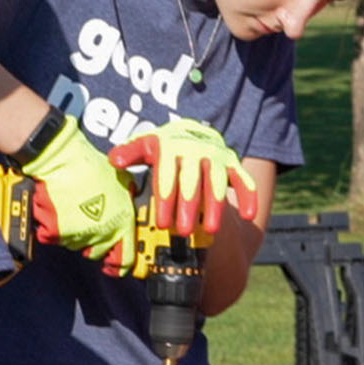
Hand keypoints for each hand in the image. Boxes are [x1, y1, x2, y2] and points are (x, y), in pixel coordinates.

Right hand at [17, 114, 133, 261]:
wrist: (63, 160)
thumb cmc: (91, 167)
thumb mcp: (123, 182)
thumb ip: (128, 200)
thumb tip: (131, 205)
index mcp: (121, 223)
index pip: (124, 260)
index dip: (119, 266)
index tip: (114, 266)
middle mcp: (102, 232)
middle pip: (98, 254)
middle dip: (94, 243)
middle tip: (88, 224)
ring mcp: (79, 234)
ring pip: (76, 245)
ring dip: (74, 234)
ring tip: (73, 210)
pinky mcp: (57, 232)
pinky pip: (54, 237)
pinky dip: (52, 228)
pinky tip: (57, 211)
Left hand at [106, 118, 257, 235]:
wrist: (193, 132)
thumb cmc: (165, 147)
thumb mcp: (147, 145)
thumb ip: (131, 153)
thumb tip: (114, 160)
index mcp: (172, 146)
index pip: (168, 175)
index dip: (166, 200)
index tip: (162, 223)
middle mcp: (197, 150)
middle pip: (192, 182)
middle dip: (188, 207)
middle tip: (183, 232)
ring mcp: (217, 157)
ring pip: (217, 183)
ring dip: (215, 207)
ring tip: (211, 230)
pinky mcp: (233, 164)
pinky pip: (244, 180)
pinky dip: (249, 196)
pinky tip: (249, 216)